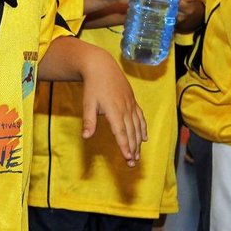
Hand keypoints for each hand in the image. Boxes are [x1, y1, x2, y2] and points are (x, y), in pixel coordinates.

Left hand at [79, 48, 146, 166]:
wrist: (102, 66)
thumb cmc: (93, 86)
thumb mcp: (88, 103)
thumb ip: (89, 121)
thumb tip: (86, 137)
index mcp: (114, 111)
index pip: (121, 132)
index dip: (125, 146)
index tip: (128, 158)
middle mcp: (125, 109)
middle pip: (131, 132)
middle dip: (133, 149)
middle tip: (132, 163)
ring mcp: (131, 105)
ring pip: (137, 127)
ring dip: (138, 142)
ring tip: (138, 155)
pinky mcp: (132, 101)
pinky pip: (141, 117)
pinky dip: (143, 128)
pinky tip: (144, 138)